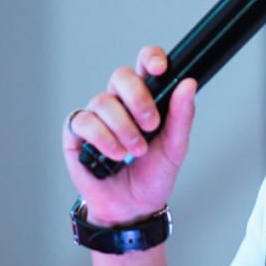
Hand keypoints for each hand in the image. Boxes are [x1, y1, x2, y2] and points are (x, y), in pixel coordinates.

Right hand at [62, 46, 197, 226]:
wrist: (132, 207)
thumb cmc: (152, 174)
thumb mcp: (175, 147)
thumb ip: (181, 115)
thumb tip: (188, 85)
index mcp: (144, 98)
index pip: (145, 65)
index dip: (151, 58)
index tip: (159, 68)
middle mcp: (119, 102)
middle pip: (121, 76)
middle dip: (138, 98)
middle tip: (151, 124)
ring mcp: (96, 116)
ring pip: (104, 101)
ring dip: (123, 127)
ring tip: (135, 151)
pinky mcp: (76, 133)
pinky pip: (84, 121)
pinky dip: (102, 137)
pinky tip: (115, 154)